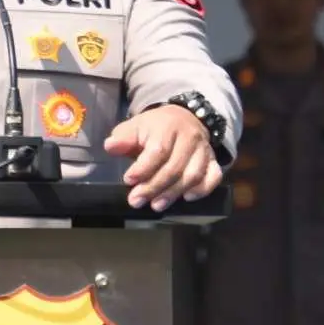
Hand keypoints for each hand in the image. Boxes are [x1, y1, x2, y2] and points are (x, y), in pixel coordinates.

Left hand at [104, 105, 222, 209]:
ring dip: (173, 193)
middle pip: (174, 167)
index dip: (143, 168)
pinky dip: (203, 189)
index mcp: (167, 127)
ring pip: (192, 175)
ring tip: (156, 205)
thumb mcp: (135, 126)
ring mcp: (203, 149)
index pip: (158, 150)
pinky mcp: (213, 160)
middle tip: (136, 200)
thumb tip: (110, 147)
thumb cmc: (155, 127)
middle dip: (153, 187)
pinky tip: (187, 198)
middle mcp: (188, 138)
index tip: (128, 180)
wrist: (184, 118)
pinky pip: (213, 176)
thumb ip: (123, 138)